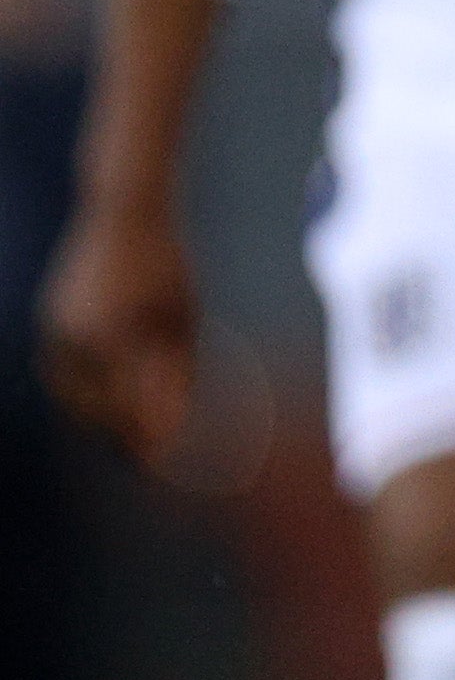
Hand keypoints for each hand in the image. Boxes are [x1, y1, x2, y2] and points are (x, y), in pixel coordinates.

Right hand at [38, 199, 199, 466]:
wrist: (122, 212)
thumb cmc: (165, 264)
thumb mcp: (180, 316)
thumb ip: (175, 369)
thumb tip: (172, 424)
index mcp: (116, 334)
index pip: (129, 405)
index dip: (143, 440)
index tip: (160, 467)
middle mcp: (77, 336)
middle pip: (96, 409)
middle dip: (119, 437)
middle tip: (144, 461)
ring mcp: (54, 329)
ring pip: (72, 396)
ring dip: (97, 419)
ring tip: (128, 437)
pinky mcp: (47, 323)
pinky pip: (61, 374)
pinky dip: (82, 394)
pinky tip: (106, 403)